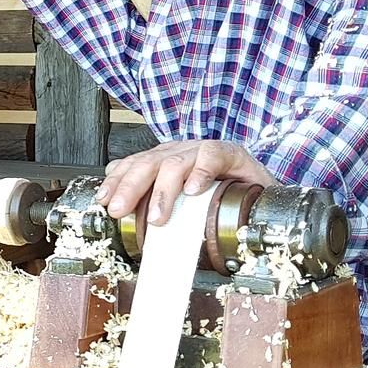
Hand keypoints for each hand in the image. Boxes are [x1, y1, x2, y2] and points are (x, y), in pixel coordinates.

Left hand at [97, 141, 275, 224]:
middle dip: (129, 186)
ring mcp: (205, 151)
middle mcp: (181, 152)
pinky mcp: (232, 154)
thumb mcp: (184, 206)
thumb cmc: (221, 201)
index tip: (103, 201)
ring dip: (163, 190)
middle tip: (119, 210)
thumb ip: (156, 204)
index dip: (116, 181)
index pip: (133, 165)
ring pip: (176, 162)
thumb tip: (122, 212)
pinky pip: (212, 155)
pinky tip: (194, 190)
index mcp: (165, 161)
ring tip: (158, 216)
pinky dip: (201, 172)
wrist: (265, 197)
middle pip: (148, 162)